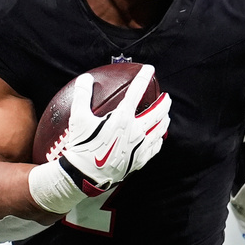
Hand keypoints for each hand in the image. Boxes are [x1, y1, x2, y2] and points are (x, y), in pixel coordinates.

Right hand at [55, 65, 170, 189]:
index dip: (144, 77)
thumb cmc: (82, 145)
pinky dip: (159, 139)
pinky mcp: (139, 159)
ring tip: (166, 115)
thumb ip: (82, 96)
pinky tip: (159, 137)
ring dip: (164, 120)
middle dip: (164, 103)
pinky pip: (155, 147)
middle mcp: (135, 130)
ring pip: (159, 130)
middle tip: (167, 97)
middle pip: (157, 112)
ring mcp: (139, 146)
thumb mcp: (78, 118)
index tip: (150, 69)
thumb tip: (85, 79)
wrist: (85, 175)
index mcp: (122, 117)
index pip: (136, 91)